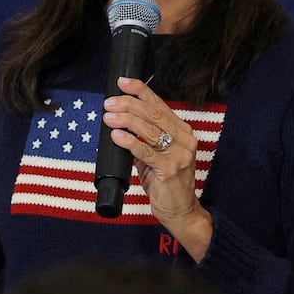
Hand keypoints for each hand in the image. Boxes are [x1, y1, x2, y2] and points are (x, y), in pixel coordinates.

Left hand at [103, 76, 210, 252]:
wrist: (181, 211)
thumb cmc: (166, 183)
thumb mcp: (155, 155)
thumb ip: (145, 139)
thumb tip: (120, 121)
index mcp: (182, 131)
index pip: (159, 104)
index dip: (140, 90)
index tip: (123, 82)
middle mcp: (184, 139)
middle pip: (153, 114)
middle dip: (129, 104)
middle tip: (109, 103)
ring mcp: (179, 154)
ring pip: (149, 129)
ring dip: (125, 120)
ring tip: (109, 117)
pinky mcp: (170, 169)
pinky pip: (146, 151)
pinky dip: (129, 142)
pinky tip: (116, 136)